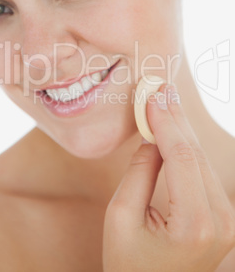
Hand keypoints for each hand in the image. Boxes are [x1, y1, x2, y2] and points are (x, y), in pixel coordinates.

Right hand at [103, 84, 234, 271]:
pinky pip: (203, 172)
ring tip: (165, 103)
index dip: (165, 122)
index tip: (152, 95)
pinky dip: (187, 148)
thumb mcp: (120, 217)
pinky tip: (175, 129)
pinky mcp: (223, 216)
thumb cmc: (128, 262)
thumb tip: (151, 136)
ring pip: (201, 160)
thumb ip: (138, 172)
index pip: (180, 156)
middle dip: (176, 119)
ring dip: (182, 130)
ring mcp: (226, 220)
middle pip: (195, 154)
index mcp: (194, 225)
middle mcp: (220, 221)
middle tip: (161, 89)